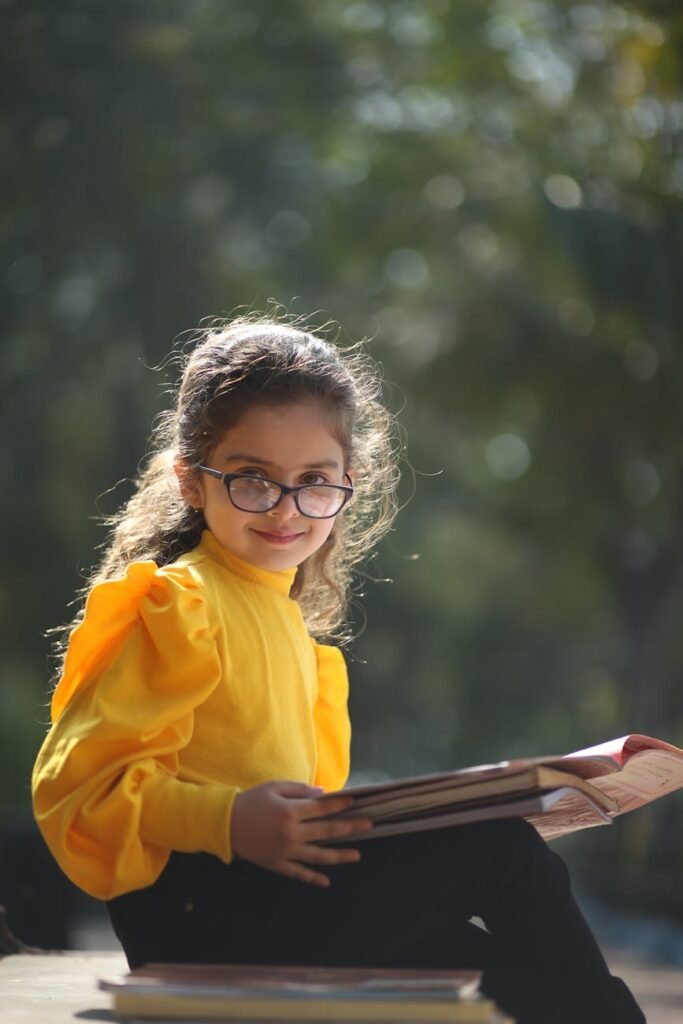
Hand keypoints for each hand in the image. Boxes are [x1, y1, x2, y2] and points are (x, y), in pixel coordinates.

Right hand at [230, 780, 372, 887]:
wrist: (224, 823)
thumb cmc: (251, 801)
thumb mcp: (275, 787)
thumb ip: (300, 790)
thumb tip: (323, 795)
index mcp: (290, 812)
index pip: (322, 808)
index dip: (340, 804)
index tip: (356, 801)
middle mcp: (291, 833)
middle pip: (327, 831)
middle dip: (350, 827)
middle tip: (369, 824)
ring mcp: (285, 851)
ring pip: (318, 856)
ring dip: (339, 856)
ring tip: (357, 855)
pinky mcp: (277, 864)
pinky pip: (298, 873)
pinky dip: (312, 878)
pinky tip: (326, 881)